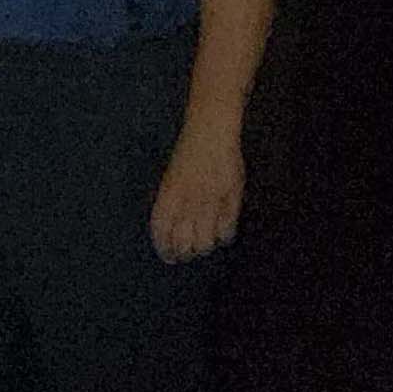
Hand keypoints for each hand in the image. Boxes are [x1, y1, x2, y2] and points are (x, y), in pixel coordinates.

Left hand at [149, 125, 241, 263]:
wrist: (209, 134)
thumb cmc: (187, 156)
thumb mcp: (169, 180)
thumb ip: (169, 205)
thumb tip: (169, 232)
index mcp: (167, 197)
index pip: (162, 233)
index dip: (165, 249)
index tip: (169, 257)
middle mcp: (187, 202)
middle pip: (183, 242)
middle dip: (184, 253)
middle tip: (187, 254)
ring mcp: (209, 200)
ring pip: (205, 240)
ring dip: (204, 247)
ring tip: (204, 246)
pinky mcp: (230, 197)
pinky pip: (226, 228)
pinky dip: (223, 236)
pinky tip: (221, 234)